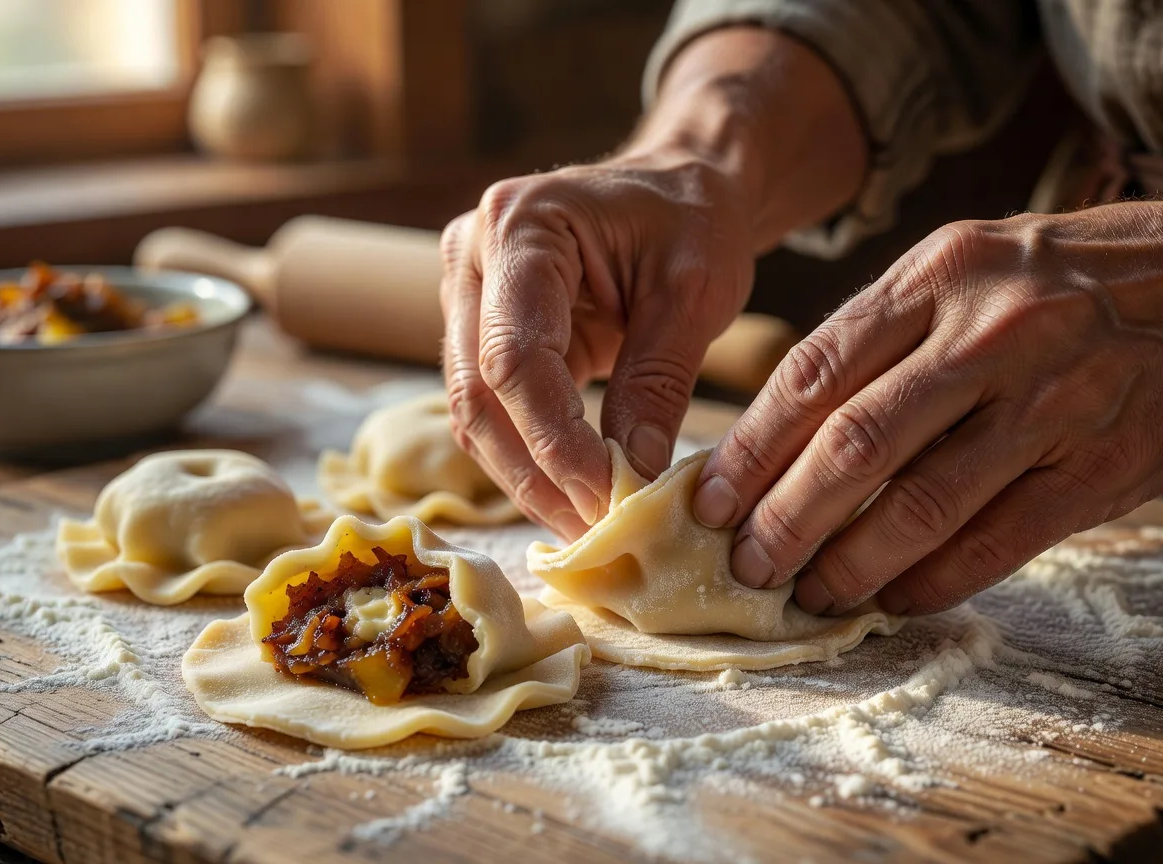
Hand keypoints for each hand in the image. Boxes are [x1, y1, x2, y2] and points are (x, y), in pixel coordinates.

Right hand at [439, 151, 755, 538]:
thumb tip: (632, 476)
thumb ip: (657, 381)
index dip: (554, 440)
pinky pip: (490, 407)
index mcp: (521, 226)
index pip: (515, 357)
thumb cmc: (694, 220)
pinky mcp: (479, 327)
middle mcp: (471, 255)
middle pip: (479, 393)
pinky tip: (572, 494)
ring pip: (474, 411)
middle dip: (536, 473)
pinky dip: (528, 456)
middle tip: (596, 533)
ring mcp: (465, 292)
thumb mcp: (696, 292)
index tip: (606, 498)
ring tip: (588, 526)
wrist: (679, 185)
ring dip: (527, 477)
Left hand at [694, 183, 1162, 614]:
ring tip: (810, 593)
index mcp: (939, 275)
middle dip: (784, 519)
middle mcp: (989, 334)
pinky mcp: (1104, 465)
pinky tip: (895, 599)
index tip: (710, 500)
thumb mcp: (969, 262)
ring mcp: (1051, 401)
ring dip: (852, 563)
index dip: (751, 447)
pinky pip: (1000, 540)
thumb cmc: (1073, 276)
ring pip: (924, 504)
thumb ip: (886, 332)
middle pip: (855, 445)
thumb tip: (791, 427)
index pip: (814, 371)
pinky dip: (936, 580)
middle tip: (746, 565)